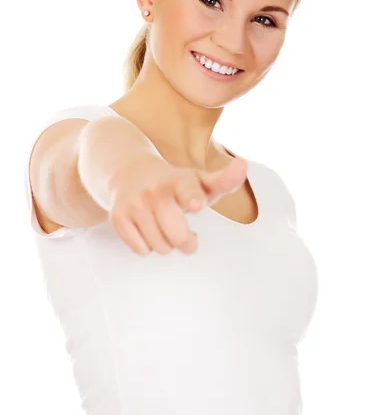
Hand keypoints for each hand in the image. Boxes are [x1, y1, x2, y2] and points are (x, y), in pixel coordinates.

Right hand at [108, 156, 247, 255]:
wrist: (128, 172)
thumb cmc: (174, 184)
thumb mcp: (199, 180)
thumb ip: (224, 179)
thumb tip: (243, 165)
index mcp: (179, 181)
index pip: (187, 190)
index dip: (192, 197)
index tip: (198, 203)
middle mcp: (155, 191)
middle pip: (177, 236)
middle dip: (186, 242)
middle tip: (188, 236)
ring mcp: (135, 204)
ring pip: (160, 246)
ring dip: (166, 243)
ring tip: (165, 227)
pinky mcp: (118, 217)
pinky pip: (141, 249)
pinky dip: (147, 245)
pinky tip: (147, 228)